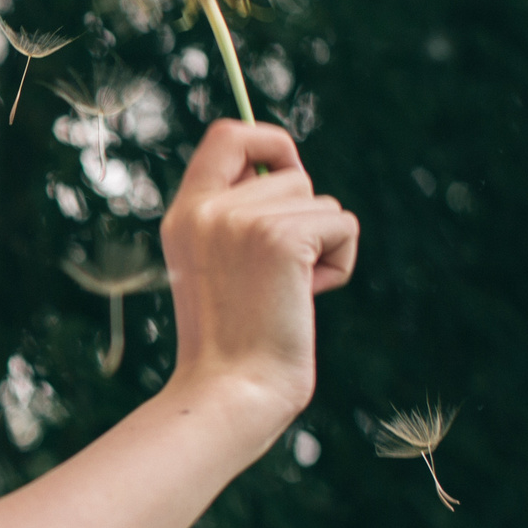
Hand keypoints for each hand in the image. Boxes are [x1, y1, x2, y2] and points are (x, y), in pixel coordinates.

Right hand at [156, 120, 358, 434]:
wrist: (230, 391)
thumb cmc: (235, 345)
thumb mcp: (219, 270)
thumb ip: (240, 221)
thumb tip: (291, 176)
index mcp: (185, 215)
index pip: (228, 136)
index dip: (268, 139)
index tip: (287, 168)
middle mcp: (207, 209)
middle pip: (292, 174)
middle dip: (304, 221)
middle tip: (277, 279)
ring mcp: (240, 220)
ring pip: (322, 203)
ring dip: (323, 247)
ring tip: (289, 294)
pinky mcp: (279, 238)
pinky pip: (342, 225)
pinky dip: (340, 263)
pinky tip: (307, 298)